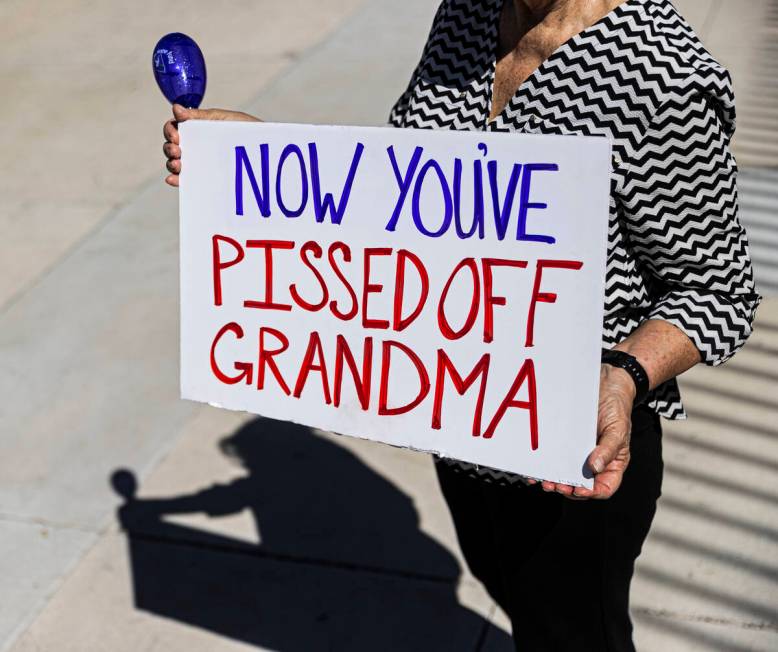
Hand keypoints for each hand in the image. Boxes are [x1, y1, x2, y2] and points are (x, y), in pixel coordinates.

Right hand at [162, 104, 260, 186]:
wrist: (266, 151)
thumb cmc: (246, 131)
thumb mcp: (224, 120)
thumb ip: (201, 116)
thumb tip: (176, 108)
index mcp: (196, 128)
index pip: (174, 128)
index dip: (170, 131)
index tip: (177, 136)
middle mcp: (194, 145)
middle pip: (171, 146)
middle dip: (169, 148)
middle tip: (178, 150)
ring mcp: (199, 161)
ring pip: (175, 162)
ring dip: (170, 163)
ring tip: (178, 164)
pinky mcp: (204, 177)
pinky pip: (186, 179)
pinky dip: (176, 179)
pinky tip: (173, 179)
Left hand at [535, 363, 635, 499]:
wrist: (606, 383)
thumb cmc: (617, 407)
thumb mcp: (618, 429)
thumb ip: (609, 449)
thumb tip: (595, 468)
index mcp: (611, 464)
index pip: (604, 487)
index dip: (591, 493)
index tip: (578, 490)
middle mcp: (594, 462)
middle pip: (581, 485)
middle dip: (568, 489)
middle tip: (555, 486)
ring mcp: (577, 454)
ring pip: (566, 475)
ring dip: (554, 482)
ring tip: (545, 482)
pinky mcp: (564, 443)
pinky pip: (554, 458)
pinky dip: (545, 466)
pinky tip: (536, 470)